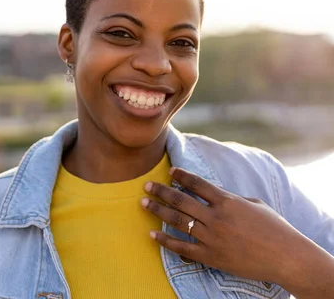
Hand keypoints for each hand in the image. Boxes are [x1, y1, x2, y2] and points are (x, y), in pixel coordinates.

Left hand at [140, 167, 311, 285]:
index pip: (198, 184)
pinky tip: (152, 234)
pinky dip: (165, 240)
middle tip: (146, 185)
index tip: (170, 171)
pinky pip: (182, 247)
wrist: (286, 257)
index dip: (181, 176)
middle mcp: (216, 217)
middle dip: (161, 191)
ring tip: (143, 203)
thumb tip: (215, 195)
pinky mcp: (211, 256)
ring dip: (158, 210)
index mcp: (227, 201)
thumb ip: (231, 199)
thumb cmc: (274, 228)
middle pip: (181, 200)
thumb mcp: (254, 204)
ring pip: (178, 221)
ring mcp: (212, 237)